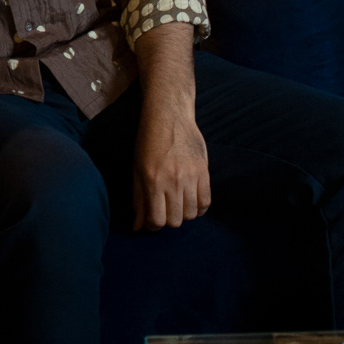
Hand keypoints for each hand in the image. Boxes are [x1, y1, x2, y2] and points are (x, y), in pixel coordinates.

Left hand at [132, 90, 210, 231]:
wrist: (169, 116)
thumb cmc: (148, 142)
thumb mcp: (136, 169)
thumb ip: (138, 200)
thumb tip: (137, 227)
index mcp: (152, 181)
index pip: (157, 220)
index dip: (153, 225)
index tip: (152, 219)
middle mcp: (173, 181)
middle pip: (175, 221)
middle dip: (168, 220)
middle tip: (164, 209)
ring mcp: (190, 176)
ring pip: (191, 214)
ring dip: (183, 214)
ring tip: (177, 203)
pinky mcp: (204, 171)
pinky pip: (206, 202)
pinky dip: (199, 208)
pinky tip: (191, 201)